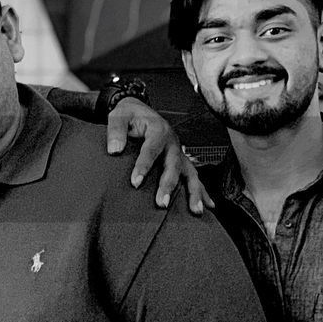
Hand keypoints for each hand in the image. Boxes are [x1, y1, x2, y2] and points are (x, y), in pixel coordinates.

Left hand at [106, 97, 211, 214]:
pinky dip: (202, 191)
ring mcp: (179, 152)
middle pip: (174, 165)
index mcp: (158, 130)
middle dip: (169, 184)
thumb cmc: (130, 115)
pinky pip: (193, 176)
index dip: (144, 166)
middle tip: (161, 203)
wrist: (140, 111)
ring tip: (195, 210)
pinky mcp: (180, 160)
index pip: (151, 150)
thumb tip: (114, 150)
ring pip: (190, 172)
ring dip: (194, 191)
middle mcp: (172, 142)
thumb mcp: (118, 115)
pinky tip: (208, 205)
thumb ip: (116, 130)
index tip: (135, 182)